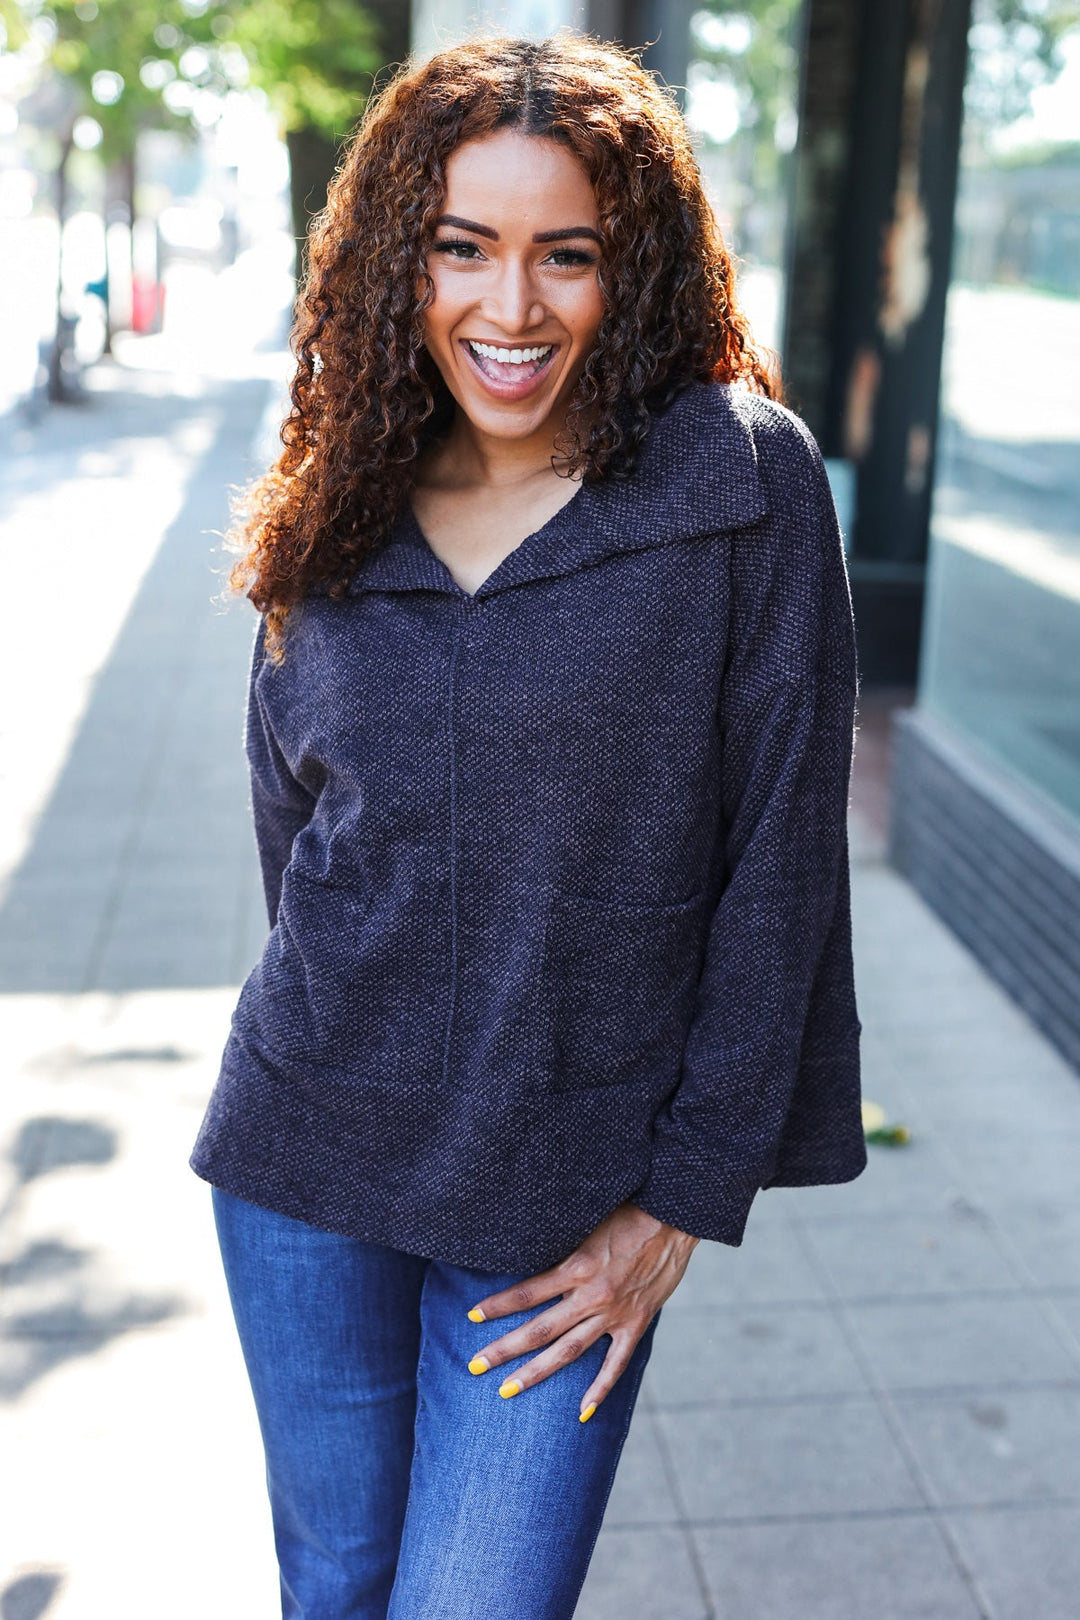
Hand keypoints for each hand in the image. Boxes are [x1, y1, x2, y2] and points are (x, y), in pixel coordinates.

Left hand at [464, 1200, 699, 1420]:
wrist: (675, 1218)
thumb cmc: (628, 1211)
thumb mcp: (587, 1221)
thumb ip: (561, 1243)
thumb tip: (528, 1250)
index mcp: (577, 1266)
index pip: (527, 1292)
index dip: (497, 1305)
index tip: (472, 1316)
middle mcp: (592, 1295)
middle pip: (539, 1329)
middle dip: (504, 1348)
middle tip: (475, 1365)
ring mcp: (614, 1314)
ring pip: (568, 1351)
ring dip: (536, 1372)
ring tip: (507, 1389)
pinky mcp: (636, 1324)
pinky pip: (615, 1364)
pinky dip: (599, 1389)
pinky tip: (582, 1412)